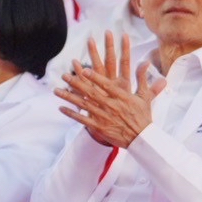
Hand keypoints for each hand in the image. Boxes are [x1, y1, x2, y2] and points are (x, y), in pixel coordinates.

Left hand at [53, 33, 155, 149]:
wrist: (142, 139)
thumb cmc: (143, 116)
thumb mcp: (144, 96)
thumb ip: (142, 78)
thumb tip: (145, 61)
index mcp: (122, 97)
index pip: (106, 85)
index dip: (95, 78)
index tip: (84, 70)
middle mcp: (111, 106)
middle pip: (91, 93)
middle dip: (76, 84)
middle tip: (64, 76)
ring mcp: (104, 117)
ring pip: (84, 105)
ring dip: (69, 97)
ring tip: (56, 90)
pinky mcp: (100, 127)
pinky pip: (83, 120)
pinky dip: (72, 114)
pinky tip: (61, 108)